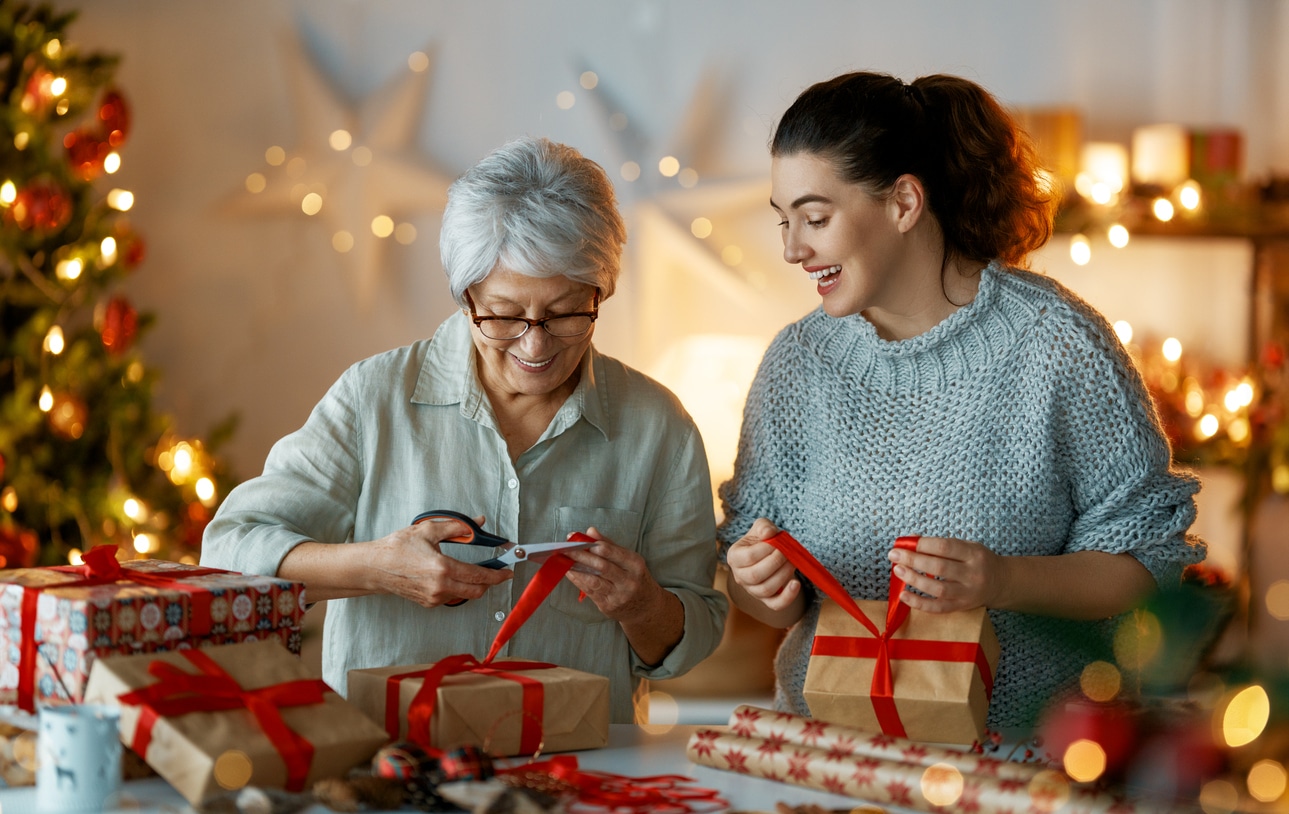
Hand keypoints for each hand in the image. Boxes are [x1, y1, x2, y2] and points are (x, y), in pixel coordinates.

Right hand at [370, 515, 512, 607]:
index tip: (507, 573)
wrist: (376, 567)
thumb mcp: (428, 530)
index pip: (479, 576)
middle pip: (476, 591)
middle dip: (489, 583)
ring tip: (469, 570)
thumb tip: (477, 523)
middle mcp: (440, 587)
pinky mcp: (428, 603)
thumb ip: (457, 526)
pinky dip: (457, 587)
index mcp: (442, 569)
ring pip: (464, 594)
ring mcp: (434, 598)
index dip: (497, 575)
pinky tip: (451, 576)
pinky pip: (451, 596)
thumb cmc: (397, 548)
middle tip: (496, 573)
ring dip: (472, 584)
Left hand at [561, 527, 667, 624]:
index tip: (577, 540)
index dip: (593, 545)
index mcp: (635, 565)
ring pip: (593, 581)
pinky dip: (577, 580)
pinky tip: (569, 572)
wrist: (646, 607)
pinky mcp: (608, 606)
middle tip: (565, 548)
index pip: (612, 553)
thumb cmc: (635, 578)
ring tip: (562, 560)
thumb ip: (609, 545)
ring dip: (576, 570)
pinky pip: (589, 591)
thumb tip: (590, 531)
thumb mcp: (629, 560)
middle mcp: (628, 581)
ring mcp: (618, 596)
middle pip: (601, 566)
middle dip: (581, 556)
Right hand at [725, 518, 800, 612]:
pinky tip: (796, 584)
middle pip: (756, 575)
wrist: (769, 555)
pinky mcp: (766, 600)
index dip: (766, 549)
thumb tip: (768, 533)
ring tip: (792, 562)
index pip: (749, 556)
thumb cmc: (763, 540)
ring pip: (766, 589)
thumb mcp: (761, 528)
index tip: (778, 542)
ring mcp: (752, 591)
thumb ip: (763, 526)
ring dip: (783, 575)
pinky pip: (776, 605)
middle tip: (787, 552)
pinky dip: (787, 597)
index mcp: (734, 557)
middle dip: (776, 562)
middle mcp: (740, 576)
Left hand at [887, 536, 1003, 612]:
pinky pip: (938, 608)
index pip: (945, 547)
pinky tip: (903, 595)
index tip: (903, 543)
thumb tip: (909, 540)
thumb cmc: (977, 560)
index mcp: (973, 554)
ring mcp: (967, 593)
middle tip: (894, 555)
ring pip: (938, 589)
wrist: (1001, 583)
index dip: (922, 545)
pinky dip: (918, 603)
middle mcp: (972, 574)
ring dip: (914, 579)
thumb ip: (940, 544)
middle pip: (939, 567)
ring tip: (898, 570)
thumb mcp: (966, 546)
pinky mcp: (961, 607)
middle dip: (913, 560)